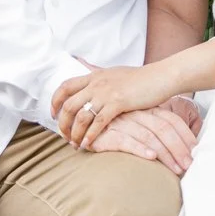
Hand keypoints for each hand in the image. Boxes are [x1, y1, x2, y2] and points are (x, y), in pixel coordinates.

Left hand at [52, 63, 183, 148]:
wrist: (161, 77)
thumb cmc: (141, 78)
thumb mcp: (115, 73)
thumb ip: (100, 76)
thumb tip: (86, 71)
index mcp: (94, 76)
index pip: (65, 86)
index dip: (55, 101)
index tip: (53, 115)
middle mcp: (97, 83)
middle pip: (69, 104)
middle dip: (63, 123)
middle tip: (64, 136)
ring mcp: (107, 93)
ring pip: (81, 116)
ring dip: (75, 132)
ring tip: (75, 144)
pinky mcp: (118, 103)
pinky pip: (98, 122)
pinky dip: (91, 135)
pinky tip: (89, 144)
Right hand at [90, 104, 200, 175]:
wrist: (81, 124)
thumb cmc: (114, 126)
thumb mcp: (137, 123)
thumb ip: (156, 130)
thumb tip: (182, 146)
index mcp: (145, 109)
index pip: (171, 120)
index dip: (185, 135)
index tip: (197, 151)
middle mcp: (136, 113)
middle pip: (164, 129)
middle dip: (179, 148)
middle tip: (190, 166)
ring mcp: (121, 122)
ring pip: (149, 136)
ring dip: (165, 153)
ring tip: (176, 169)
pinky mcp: (106, 133)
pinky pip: (125, 140)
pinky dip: (140, 149)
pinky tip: (151, 158)